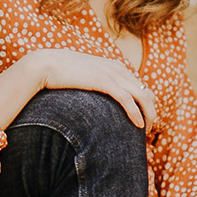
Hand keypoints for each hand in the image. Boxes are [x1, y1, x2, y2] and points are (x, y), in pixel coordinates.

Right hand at [31, 49, 161, 133]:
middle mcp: (117, 69)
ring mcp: (112, 74)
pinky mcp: (104, 81)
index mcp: (115, 67)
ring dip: (149, 114)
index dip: (145, 105)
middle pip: (146, 92)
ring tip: (146, 131)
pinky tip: (139, 125)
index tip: (143, 121)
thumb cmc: (61, 75)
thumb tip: (95, 103)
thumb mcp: (84, 78)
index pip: (140, 86)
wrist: (45, 64)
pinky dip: (136, 113)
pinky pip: (127, 99)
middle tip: (148, 130)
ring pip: (142, 96)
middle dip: (151, 111)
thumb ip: (94, 85)